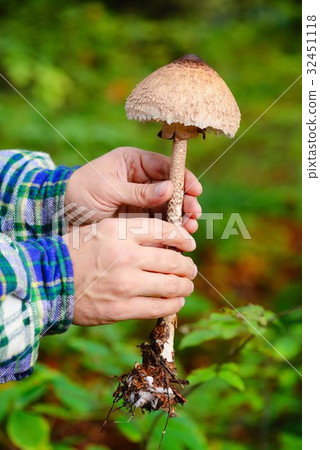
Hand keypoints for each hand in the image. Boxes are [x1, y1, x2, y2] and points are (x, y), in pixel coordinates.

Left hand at [65, 147, 201, 233]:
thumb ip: (139, 192)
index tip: (195, 191)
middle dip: (186, 201)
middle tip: (194, 214)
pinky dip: (170, 230)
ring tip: (190, 228)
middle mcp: (142, 179)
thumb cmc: (81, 191)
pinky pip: (159, 222)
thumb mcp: (109, 189)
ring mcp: (142, 200)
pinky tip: (179, 238)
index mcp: (134, 162)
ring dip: (182, 217)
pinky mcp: (139, 218)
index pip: (165, 166)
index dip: (183, 178)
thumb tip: (170, 189)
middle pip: (172, 188)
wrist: (62, 213)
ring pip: (169, 207)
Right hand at [65, 218, 196, 324]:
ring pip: (171, 286)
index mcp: (120, 232)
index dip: (183, 238)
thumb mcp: (103, 230)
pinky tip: (175, 301)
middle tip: (191, 269)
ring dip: (185, 286)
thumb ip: (133, 233)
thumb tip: (167, 243)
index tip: (189, 244)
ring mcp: (124, 285)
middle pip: (173, 261)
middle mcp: (125, 256)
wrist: (50, 281)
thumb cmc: (77, 252)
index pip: (165, 231)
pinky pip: (158, 307)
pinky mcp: (121, 309)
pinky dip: (173, 304)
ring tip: (186, 285)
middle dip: (188, 266)